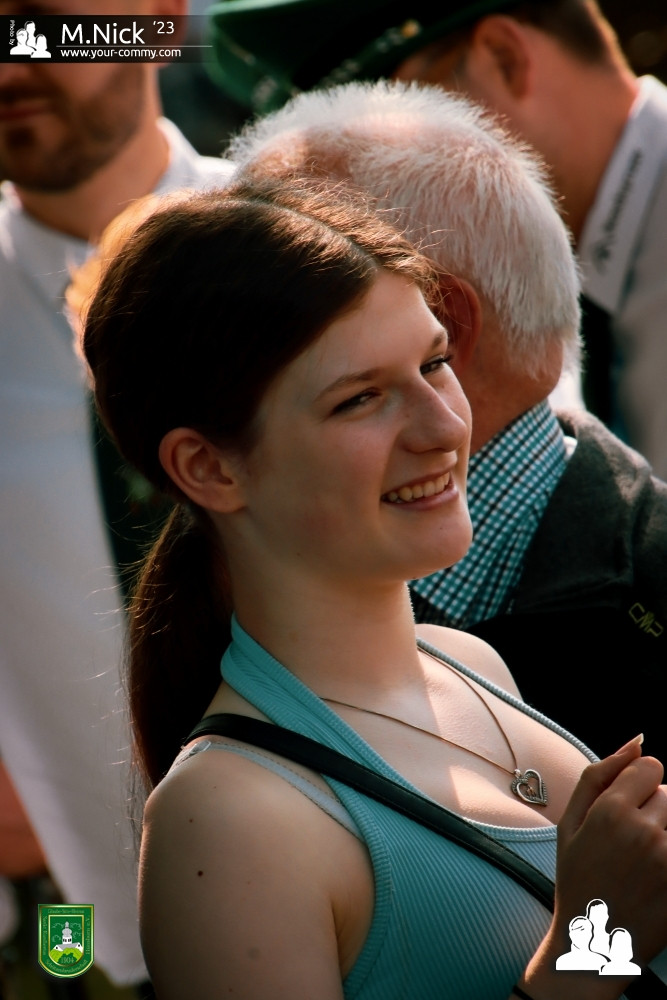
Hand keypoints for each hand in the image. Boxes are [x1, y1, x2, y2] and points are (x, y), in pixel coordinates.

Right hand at [555, 735, 666, 964]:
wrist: (594, 944)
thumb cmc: (578, 878)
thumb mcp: (570, 822)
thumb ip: (599, 773)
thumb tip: (637, 741)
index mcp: (611, 811)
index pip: (652, 767)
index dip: (639, 784)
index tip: (626, 807)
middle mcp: (645, 831)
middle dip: (654, 809)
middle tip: (632, 841)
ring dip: (665, 831)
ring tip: (646, 857)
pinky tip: (654, 872)